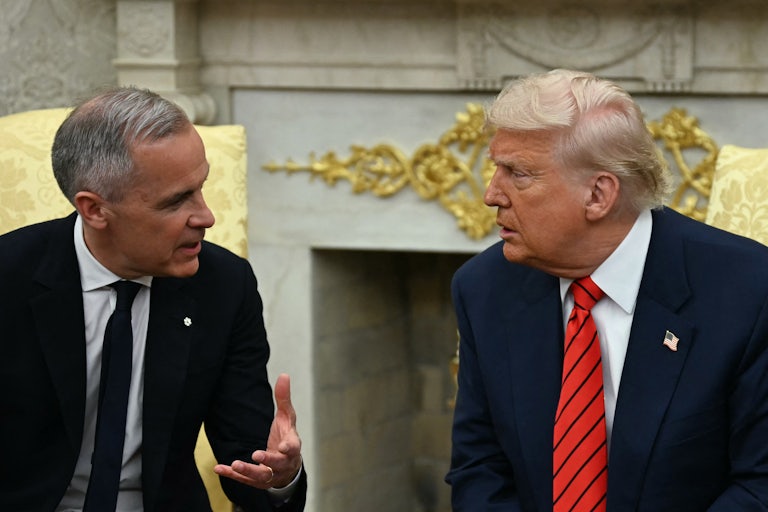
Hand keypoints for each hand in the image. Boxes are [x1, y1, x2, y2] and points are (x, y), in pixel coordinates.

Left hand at [214, 373, 302, 488]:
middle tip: (256, 454)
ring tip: (235, 463)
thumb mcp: (287, 417)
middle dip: (268, 459)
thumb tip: (284, 375)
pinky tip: (218, 468)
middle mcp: (283, 463)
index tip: (283, 446)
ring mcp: (271, 474)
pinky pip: (244, 480)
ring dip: (248, 470)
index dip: (289, 447)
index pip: (293, 447)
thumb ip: (283, 398)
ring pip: (261, 476)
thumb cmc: (286, 437)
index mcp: (292, 447)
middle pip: (277, 464)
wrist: (287, 466)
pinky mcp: (257, 481)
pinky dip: (232, 475)